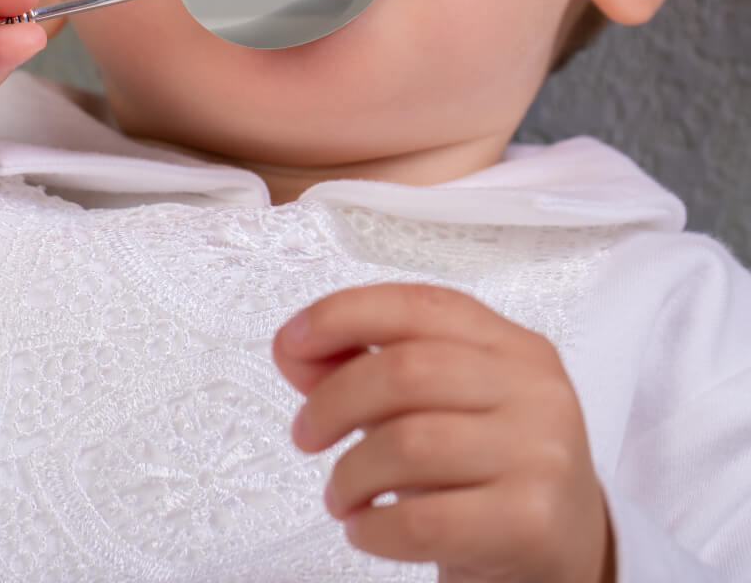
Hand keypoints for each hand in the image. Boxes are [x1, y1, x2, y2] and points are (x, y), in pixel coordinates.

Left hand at [272, 283, 613, 582]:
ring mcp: (540, 454)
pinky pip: (425, 520)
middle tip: (306, 433)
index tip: (291, 340)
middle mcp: (535, 390)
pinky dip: (373, 526)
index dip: (342, 315)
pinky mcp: (532, 523)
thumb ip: (363, 365)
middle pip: (405, 371)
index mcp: (511, 344)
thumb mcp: (434, 403)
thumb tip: (294, 349)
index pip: (417, 305)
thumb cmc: (487, 467)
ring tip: (341, 493)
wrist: (565, 551)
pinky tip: (365, 528)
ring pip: (410, 444)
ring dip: (351, 473)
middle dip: (333, 401)